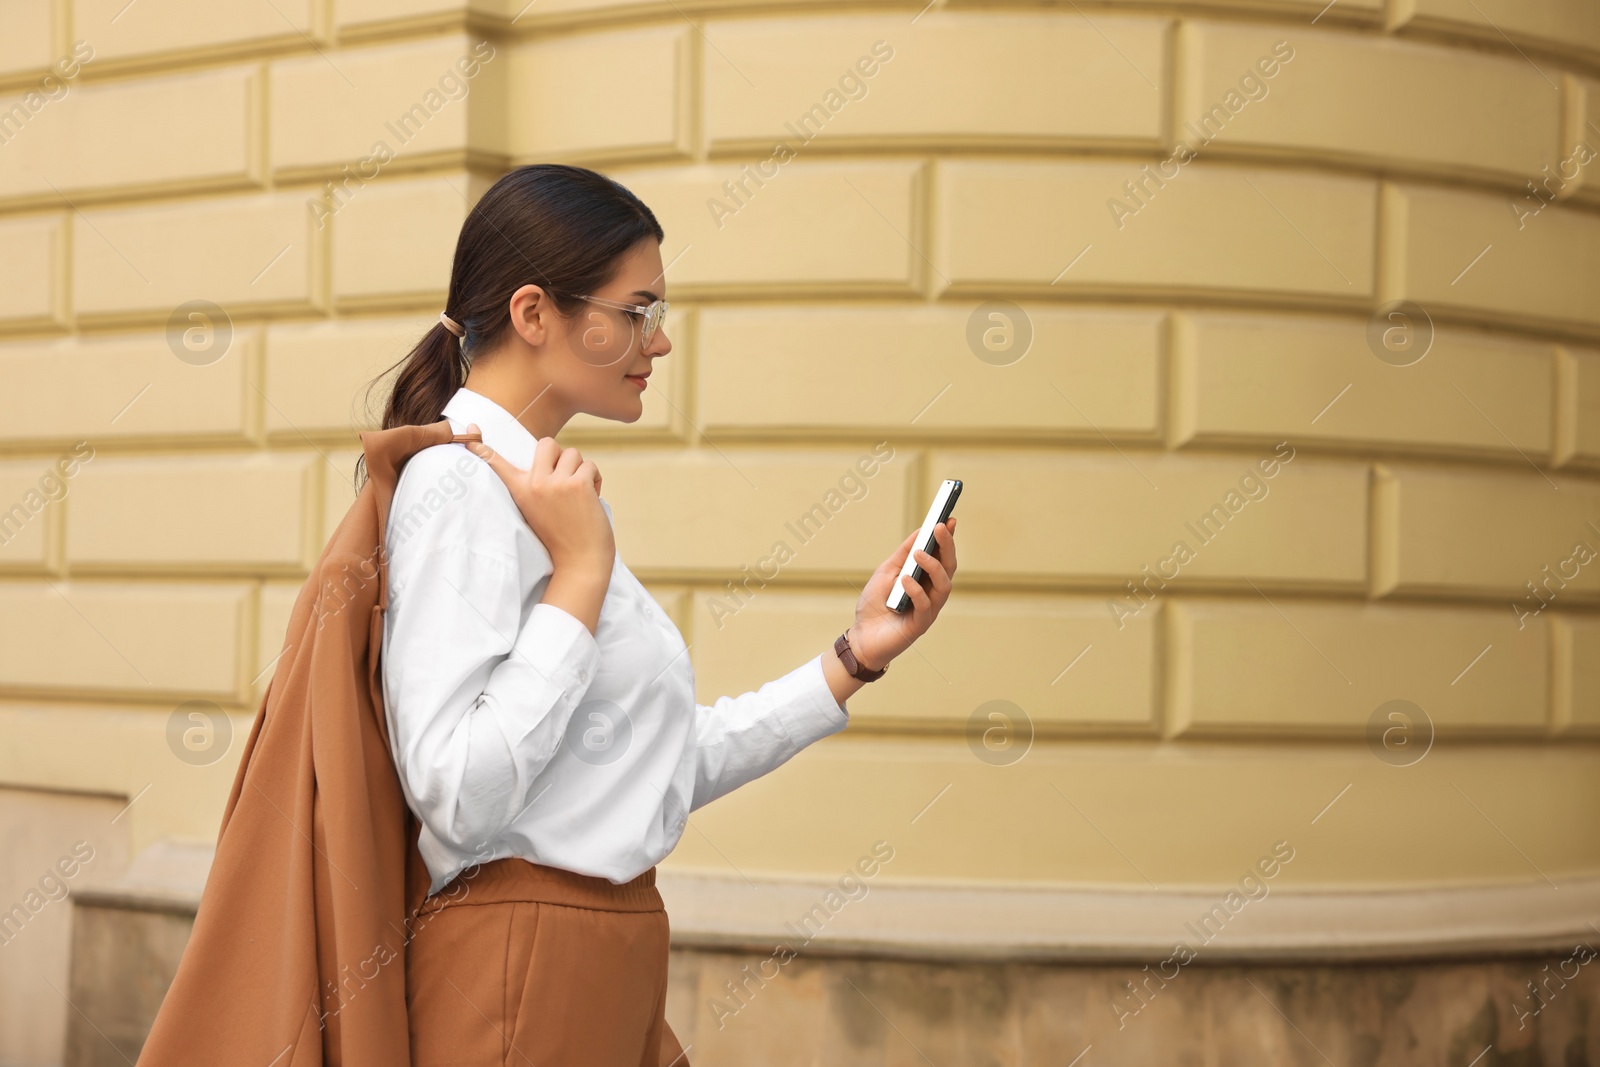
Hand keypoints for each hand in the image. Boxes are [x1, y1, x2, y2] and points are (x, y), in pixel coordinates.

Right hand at [463, 424, 614, 577]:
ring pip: (573, 453)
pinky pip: (590, 466)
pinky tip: (592, 499)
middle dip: (561, 456)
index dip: (481, 446)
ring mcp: (554, 484)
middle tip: (565, 480)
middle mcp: (533, 484)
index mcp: (519, 491)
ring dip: (581, 470)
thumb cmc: (562, 538)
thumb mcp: (537, 510)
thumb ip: (536, 487)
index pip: (496, 464)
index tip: (469, 429)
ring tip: (580, 496)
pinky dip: (595, 480)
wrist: (579, 563)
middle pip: (547, 443)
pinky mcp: (577, 485)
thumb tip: (546, 458)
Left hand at [847, 517, 957, 670]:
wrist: (862, 636)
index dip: (948, 538)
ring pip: (944, 585)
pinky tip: (905, 579)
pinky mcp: (920, 624)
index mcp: (926, 579)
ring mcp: (929, 609)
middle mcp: (932, 593)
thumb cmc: (875, 605)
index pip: (943, 556)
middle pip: (949, 567)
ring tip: (919, 553)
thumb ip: (903, 554)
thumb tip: (920, 531)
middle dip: (947, 546)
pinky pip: (925, 605)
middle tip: (941, 527)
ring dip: (933, 566)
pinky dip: (916, 589)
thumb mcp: (887, 572)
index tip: (949, 518)